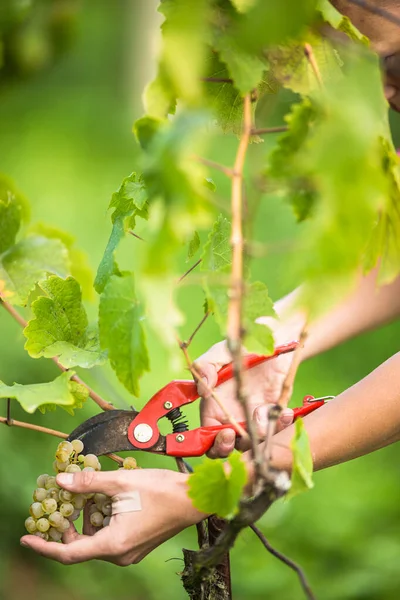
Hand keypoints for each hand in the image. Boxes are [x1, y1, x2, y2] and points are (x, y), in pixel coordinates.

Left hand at [20, 469, 203, 565]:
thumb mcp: (121, 481)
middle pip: (82, 545)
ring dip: (85, 520)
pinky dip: (100, 521)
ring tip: (81, 495)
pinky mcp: (136, 544)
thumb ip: (89, 482)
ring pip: (96, 540)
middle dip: (66, 526)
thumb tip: (61, 481)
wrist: (194, 499)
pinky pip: (109, 537)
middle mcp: (120, 553)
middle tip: (55, 506)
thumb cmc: (161, 490)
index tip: (25, 538)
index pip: (69, 553)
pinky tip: (102, 499)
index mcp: (114, 543)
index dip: (44, 546)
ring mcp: (130, 551)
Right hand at [195, 298, 305, 457]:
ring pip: (252, 442)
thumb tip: (201, 389)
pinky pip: (275, 429)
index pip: (207, 436)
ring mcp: (253, 416)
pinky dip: (280, 424)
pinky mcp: (273, 413)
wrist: (274, 337)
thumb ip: (205, 366)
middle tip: (236, 435)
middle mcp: (231, 416)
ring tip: (266, 411)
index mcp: (213, 406)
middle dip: (230, 447)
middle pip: (226, 447)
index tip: (224, 433)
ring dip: (259, 432)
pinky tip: (284, 411)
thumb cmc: (242, 344)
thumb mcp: (220, 352)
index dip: (212, 442)